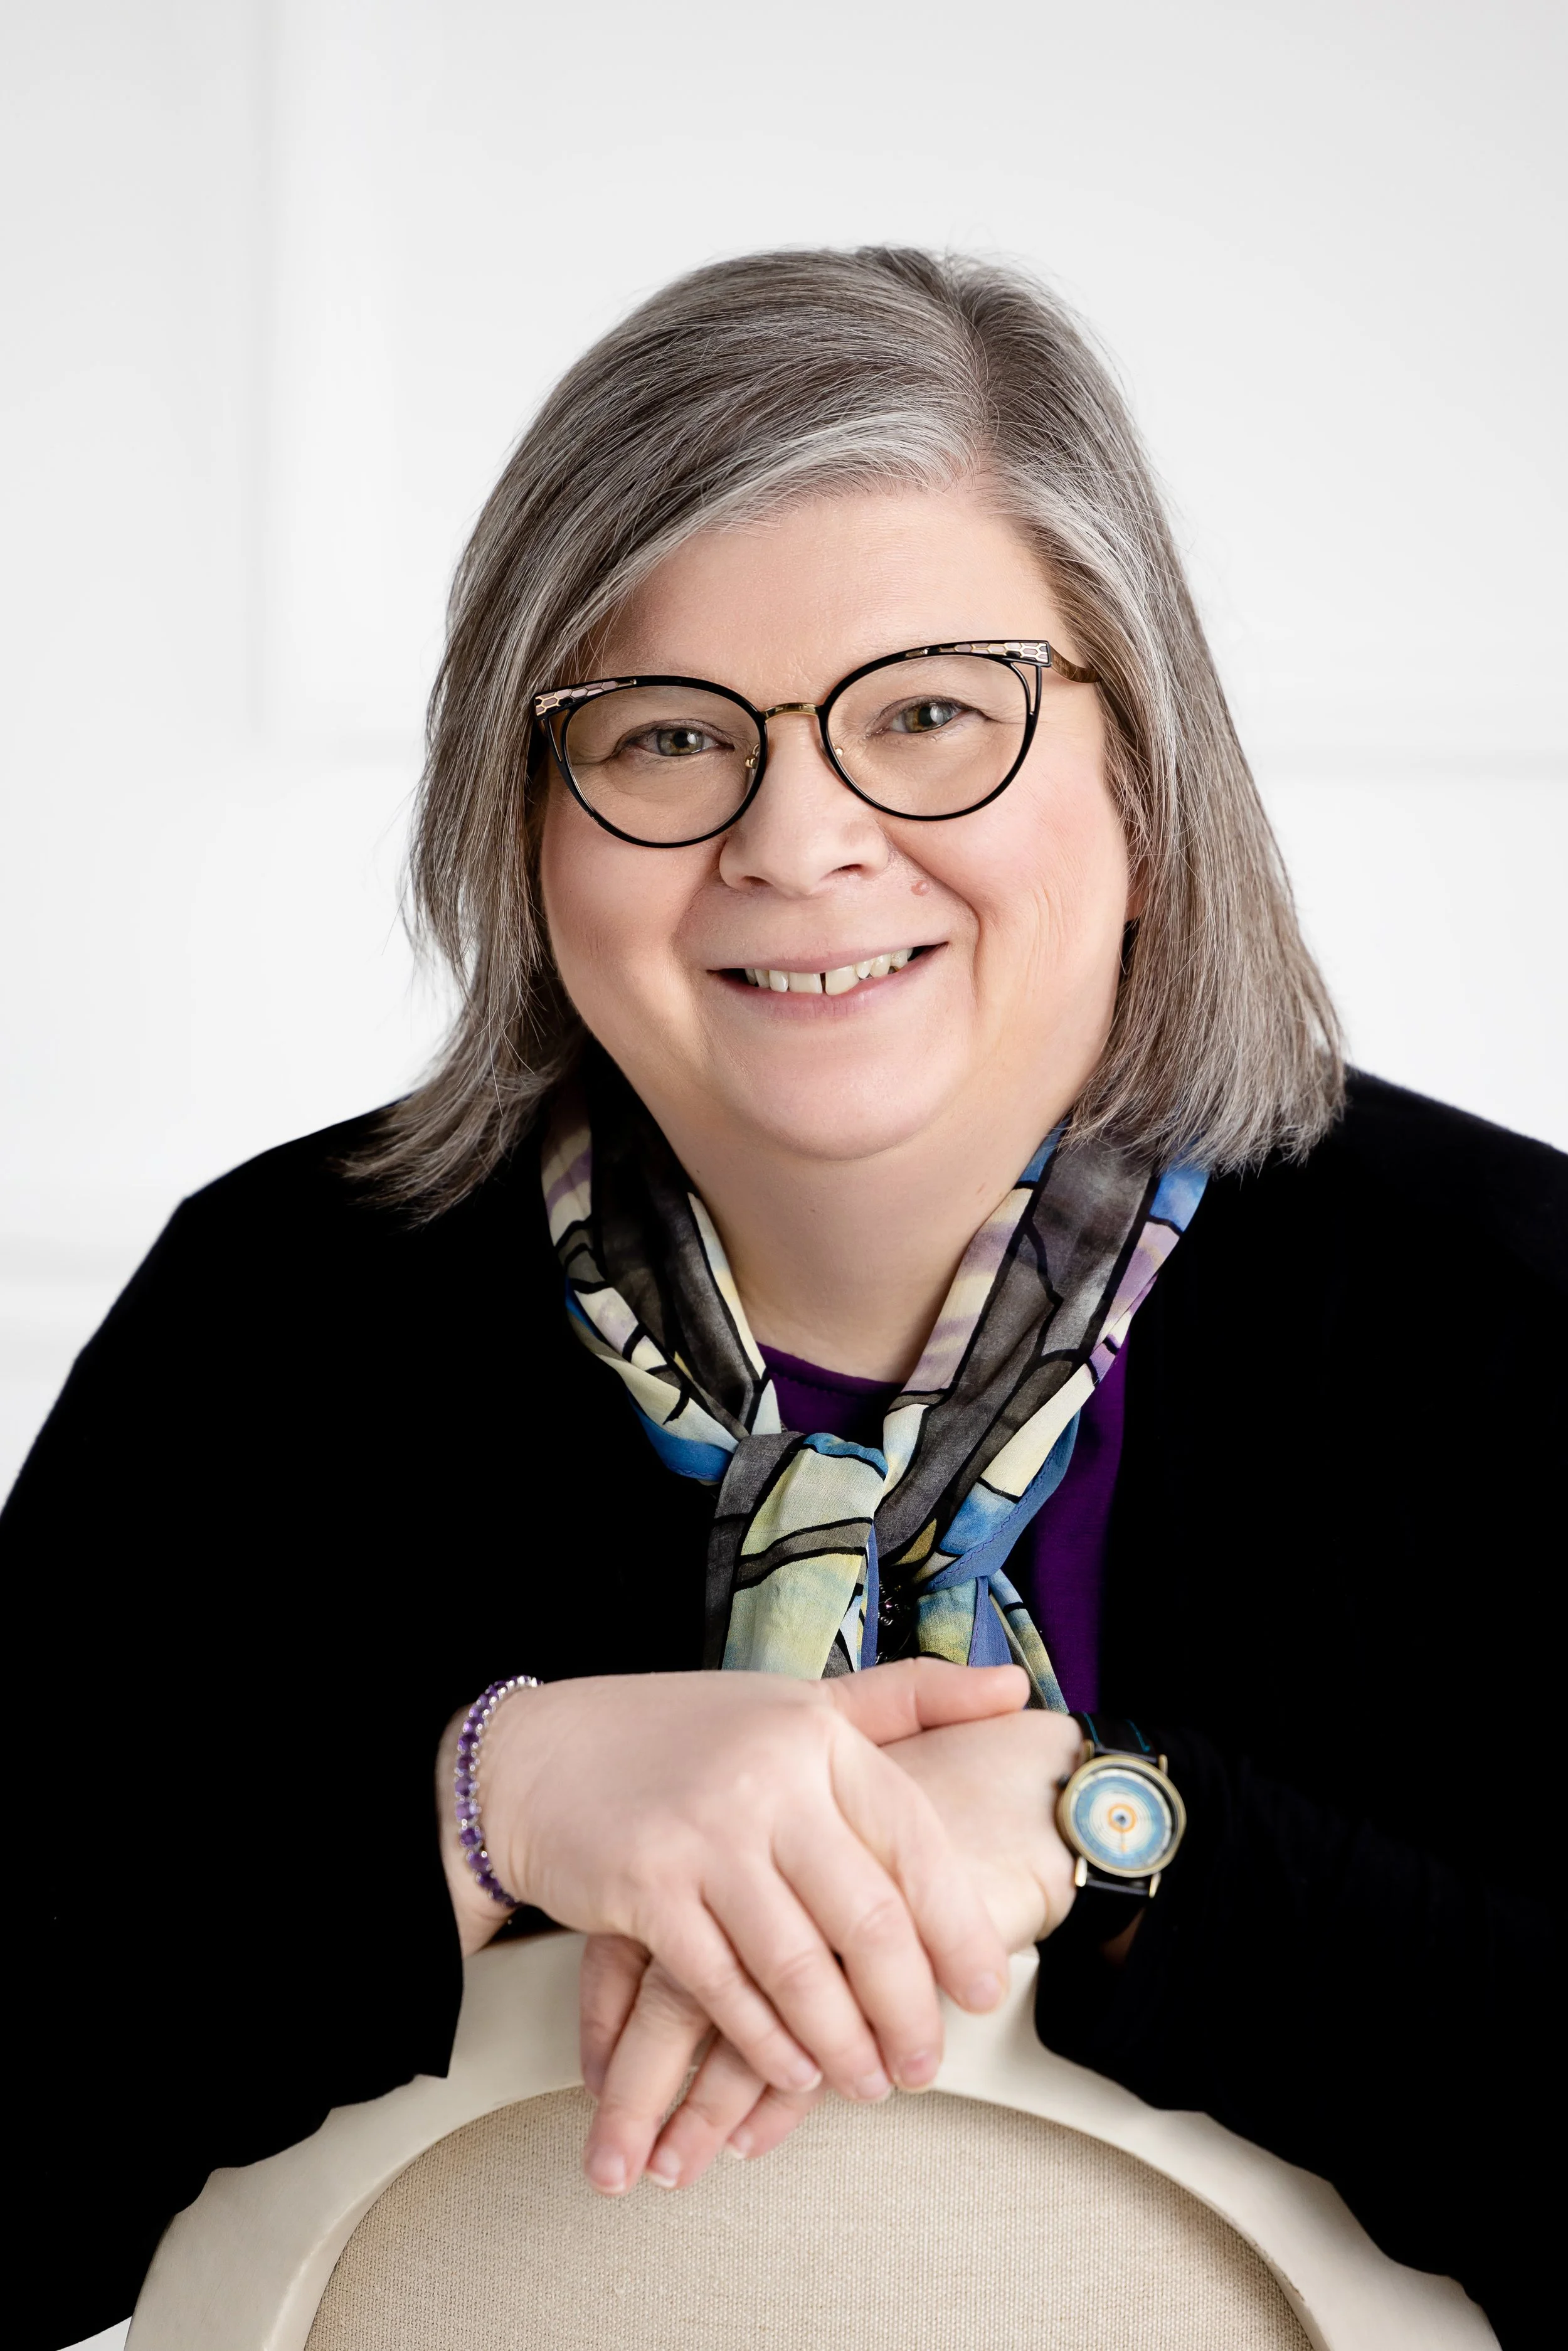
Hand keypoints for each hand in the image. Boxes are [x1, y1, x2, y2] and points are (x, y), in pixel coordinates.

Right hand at [576, 1704, 1082, 2193]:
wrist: (535, 1757)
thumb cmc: (676, 1734)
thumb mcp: (794, 1701)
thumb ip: (904, 1698)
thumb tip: (1014, 1686)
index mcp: (816, 1731)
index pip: (914, 1838)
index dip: (957, 1926)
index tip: (982, 1989)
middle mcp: (769, 1776)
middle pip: (868, 1916)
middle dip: (906, 2007)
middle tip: (923, 2060)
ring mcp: (706, 1832)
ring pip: (801, 1965)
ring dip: (842, 2042)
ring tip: (866, 2080)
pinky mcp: (647, 1888)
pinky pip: (725, 1988)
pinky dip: (767, 2041)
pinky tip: (793, 2068)